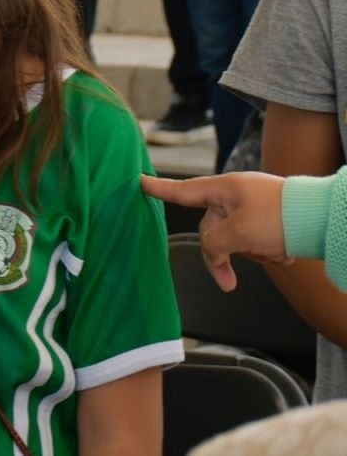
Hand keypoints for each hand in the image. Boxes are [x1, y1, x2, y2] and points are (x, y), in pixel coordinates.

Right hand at [142, 173, 287, 290]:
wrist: (325, 220)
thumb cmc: (280, 218)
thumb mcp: (237, 233)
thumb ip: (213, 243)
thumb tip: (213, 250)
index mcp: (225, 188)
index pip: (184, 191)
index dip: (160, 189)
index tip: (139, 182)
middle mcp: (238, 195)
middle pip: (212, 228)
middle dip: (223, 256)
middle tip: (230, 282)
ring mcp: (257, 207)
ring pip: (237, 238)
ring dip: (252, 254)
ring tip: (275, 255)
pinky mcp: (274, 220)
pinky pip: (257, 240)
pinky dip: (268, 252)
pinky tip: (284, 254)